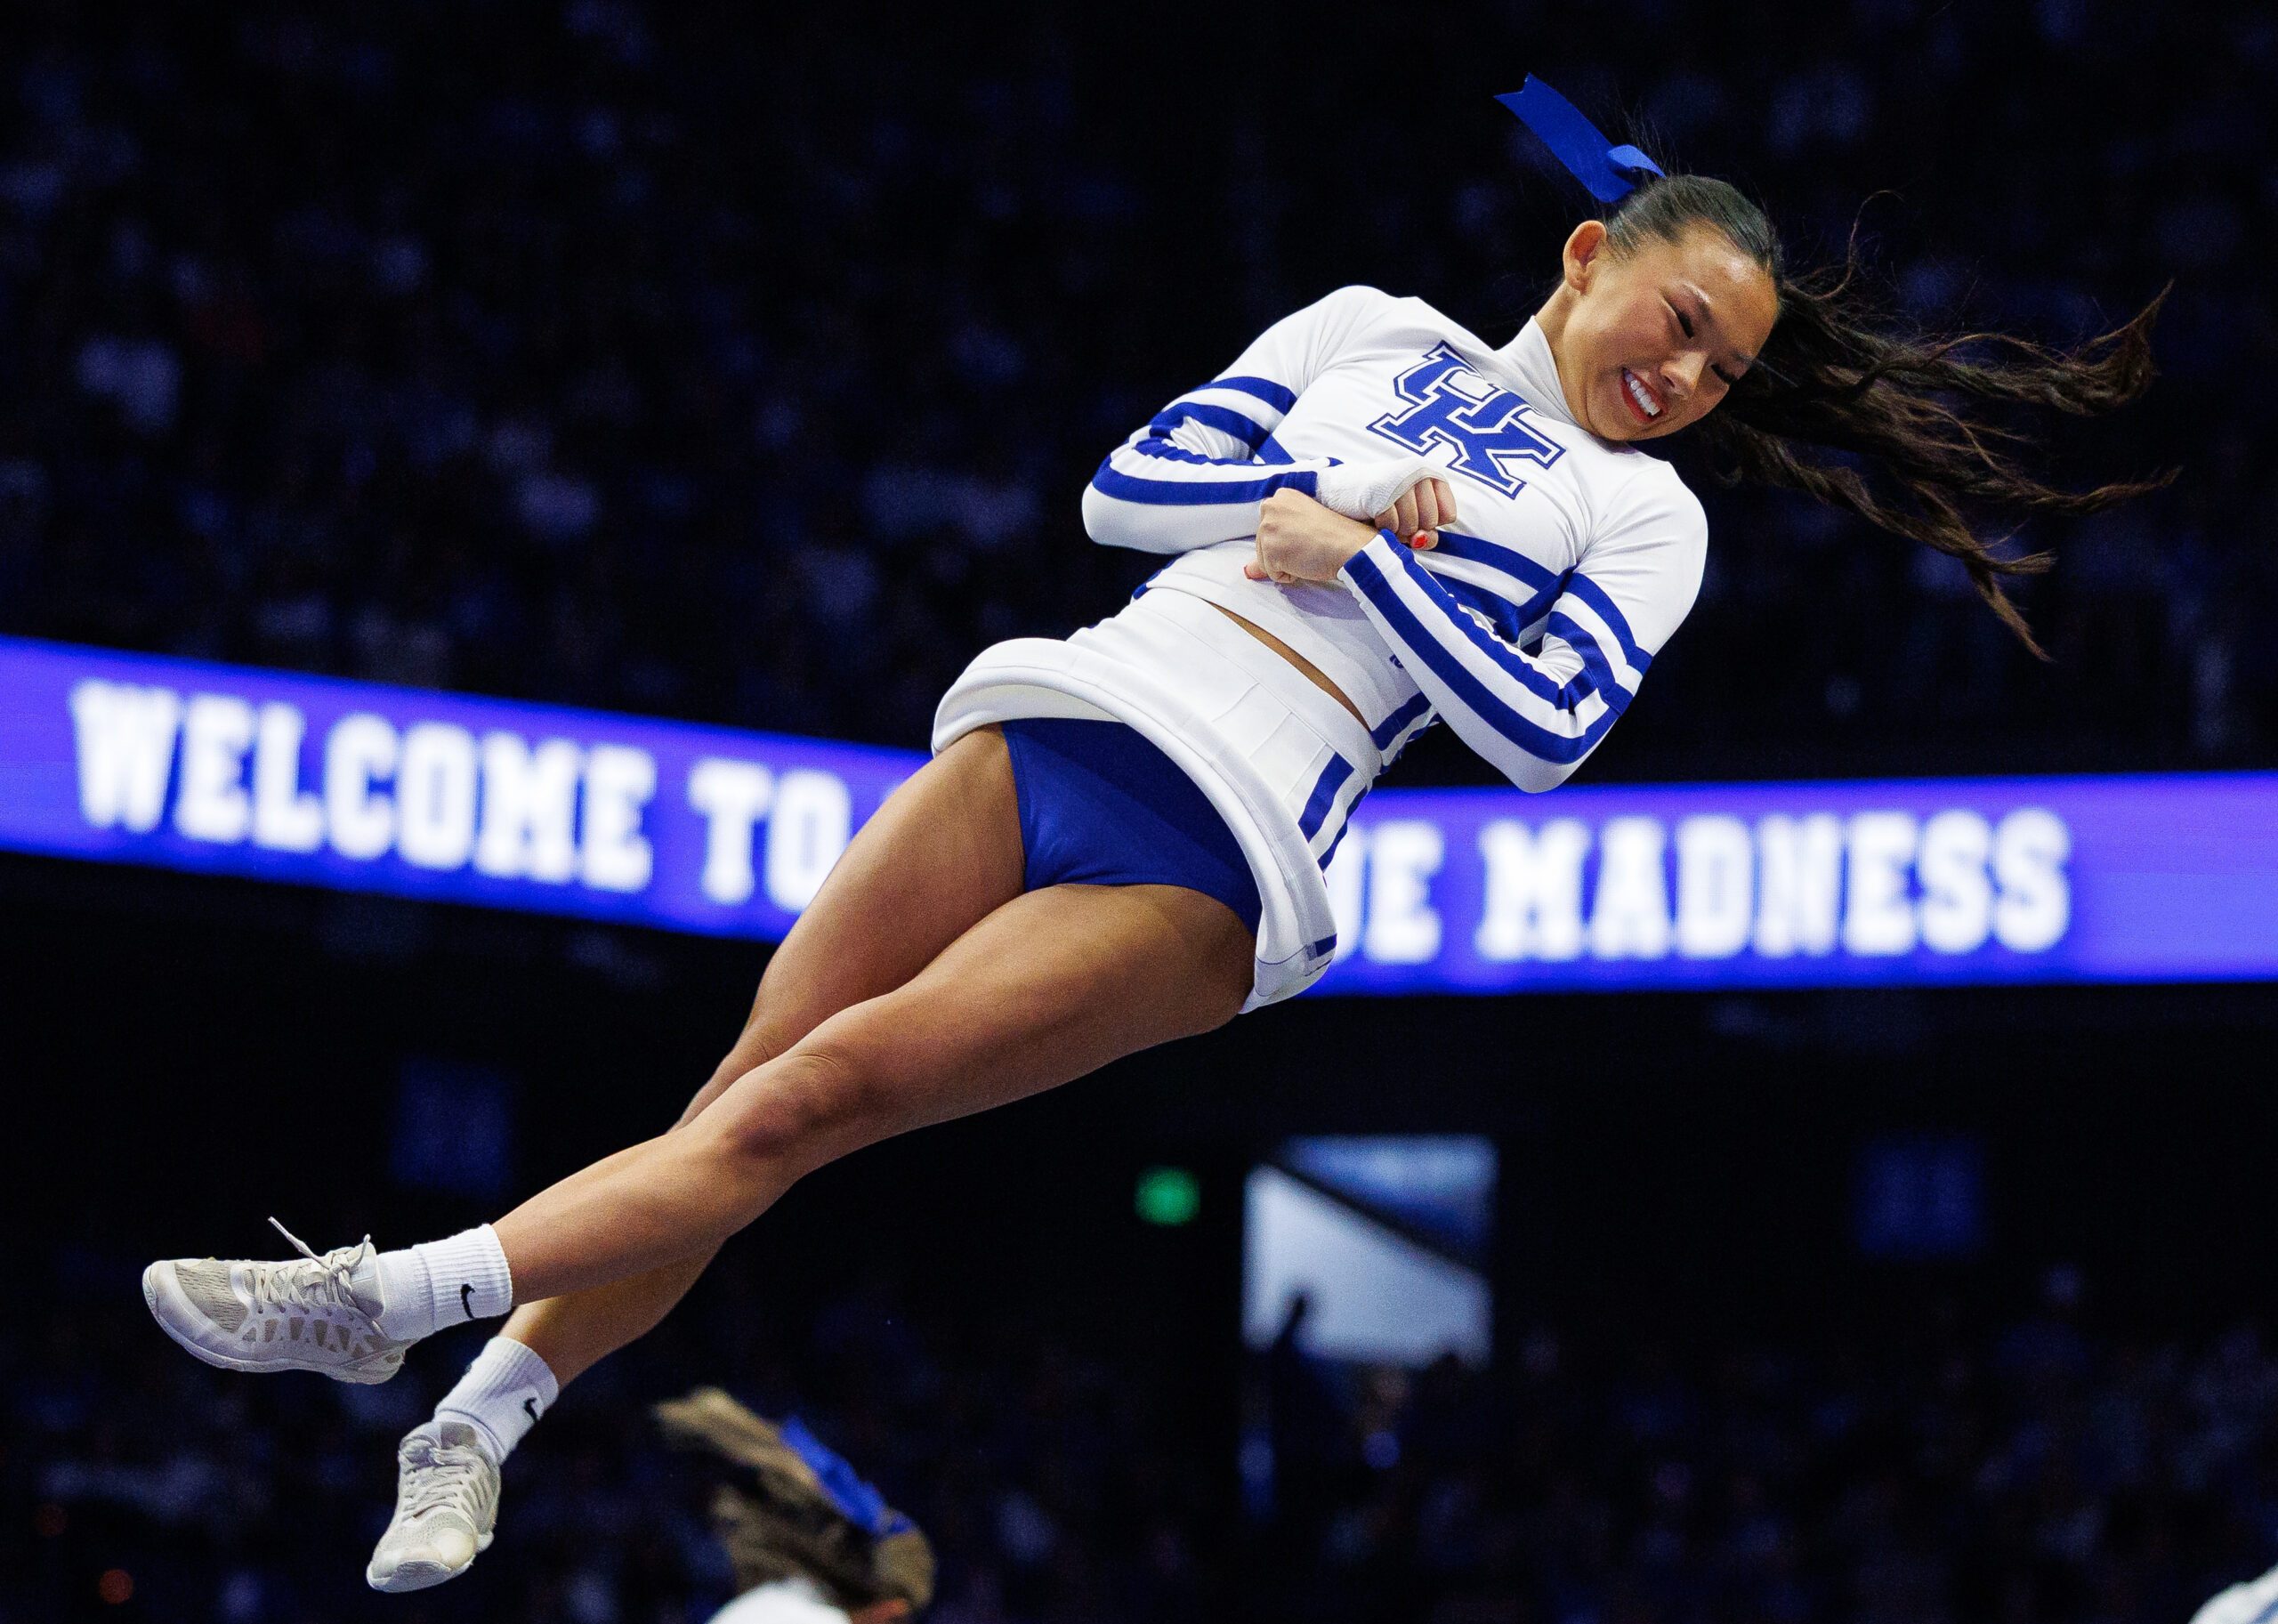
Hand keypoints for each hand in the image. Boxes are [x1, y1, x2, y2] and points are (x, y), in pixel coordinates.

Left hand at [1243, 489, 1390, 585]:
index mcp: (1281, 497)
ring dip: (1286, 565)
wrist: (1350, 545)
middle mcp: (1270, 507)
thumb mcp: (1303, 529)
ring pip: (1265, 561)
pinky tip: (1306, 563)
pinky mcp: (1270, 549)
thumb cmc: (1336, 534)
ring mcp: (1268, 528)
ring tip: (1308, 553)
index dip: (1288, 539)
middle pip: (1262, 544)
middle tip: (1310, 546)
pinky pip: (1273, 574)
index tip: (1308, 537)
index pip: (1269, 528)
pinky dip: (1289, 575)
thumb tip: (1248, 571)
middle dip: (1284, 553)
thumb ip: (1273, 543)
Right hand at [1373, 476, 1455, 544]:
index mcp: (1432, 472)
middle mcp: (1418, 471)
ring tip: (1389, 519)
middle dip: (1414, 529)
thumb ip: (1428, 533)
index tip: (1418, 515)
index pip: (1448, 515)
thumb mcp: (1415, 514)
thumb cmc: (1388, 503)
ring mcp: (1399, 480)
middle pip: (1430, 521)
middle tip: (1400, 519)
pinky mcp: (1379, 491)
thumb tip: (1420, 540)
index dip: (1432, 524)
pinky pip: (1391, 525)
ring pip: (1411, 525)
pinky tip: (1377, 518)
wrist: (1348, 488)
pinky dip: (1384, 528)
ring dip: (1398, 531)